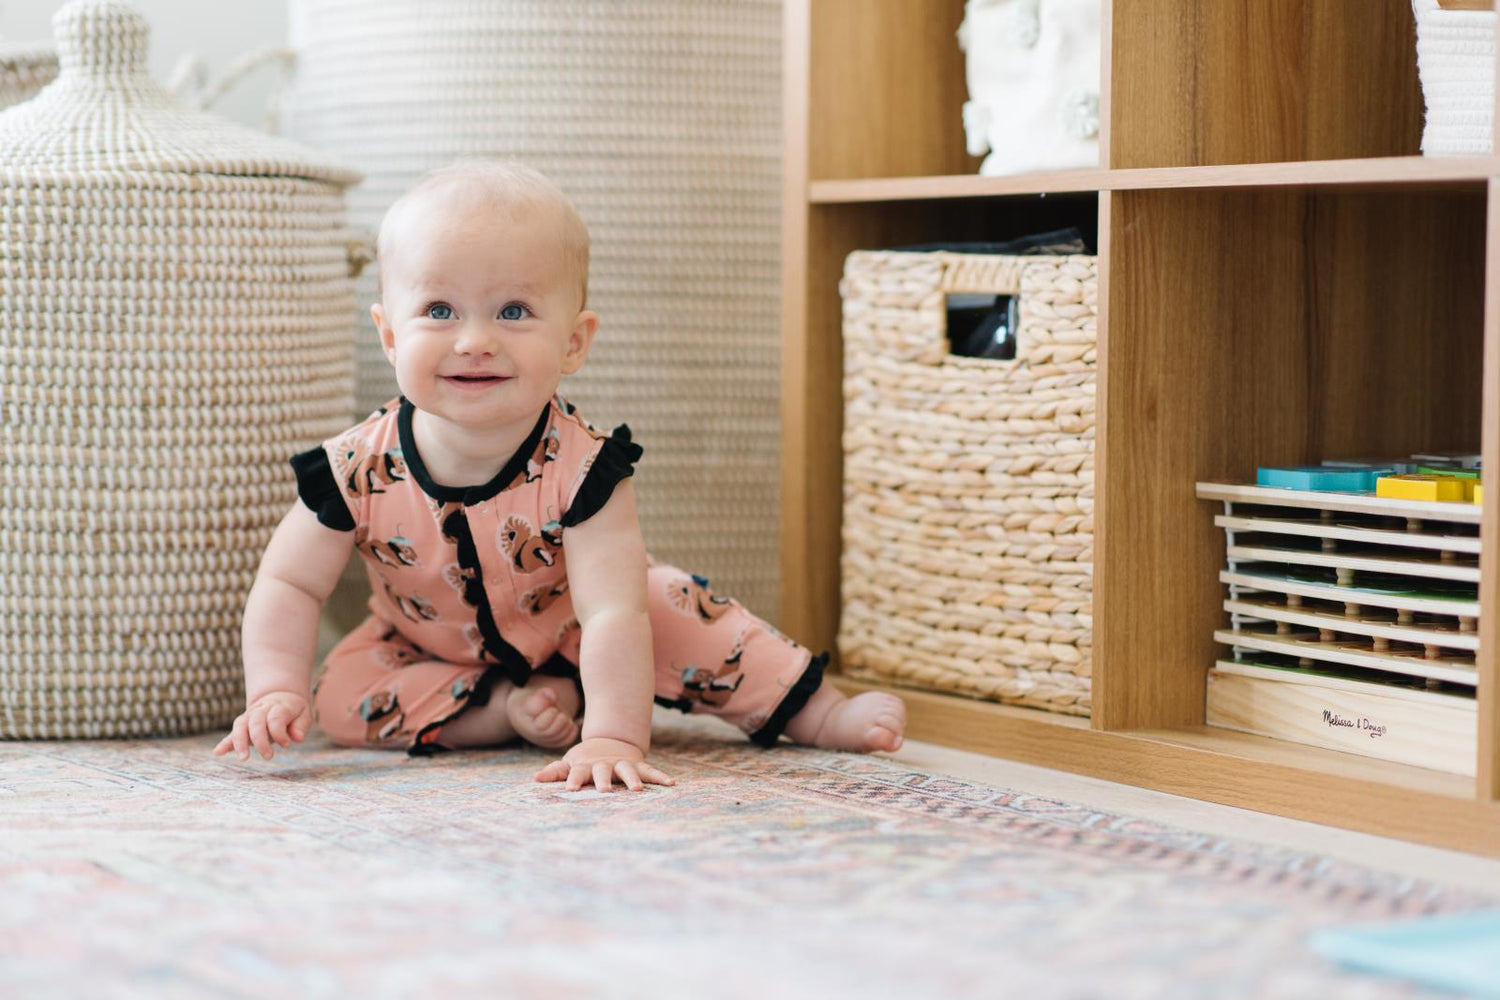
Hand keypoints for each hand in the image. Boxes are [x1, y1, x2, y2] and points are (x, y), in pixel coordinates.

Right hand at [214, 691, 311, 760]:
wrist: (280, 695)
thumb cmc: (294, 710)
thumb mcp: (304, 714)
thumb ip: (301, 726)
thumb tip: (297, 738)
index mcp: (279, 706)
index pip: (276, 718)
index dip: (280, 733)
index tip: (286, 745)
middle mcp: (262, 709)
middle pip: (256, 722)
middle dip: (260, 741)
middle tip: (268, 756)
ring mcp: (250, 715)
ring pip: (241, 725)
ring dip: (240, 742)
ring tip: (243, 758)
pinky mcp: (242, 724)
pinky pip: (232, 732)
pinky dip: (225, 742)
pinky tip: (218, 752)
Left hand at [533, 737, 674, 791]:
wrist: (610, 741)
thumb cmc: (586, 760)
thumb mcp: (570, 763)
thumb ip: (555, 772)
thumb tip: (535, 778)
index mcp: (585, 766)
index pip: (577, 774)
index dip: (573, 780)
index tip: (570, 790)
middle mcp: (604, 765)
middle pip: (603, 771)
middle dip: (603, 780)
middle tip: (604, 790)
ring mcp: (621, 764)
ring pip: (628, 771)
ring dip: (632, 779)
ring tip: (637, 790)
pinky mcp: (637, 765)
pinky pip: (650, 771)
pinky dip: (660, 777)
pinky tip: (672, 784)